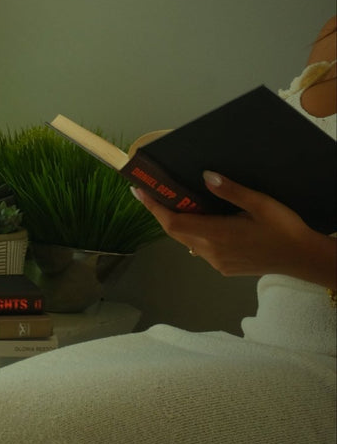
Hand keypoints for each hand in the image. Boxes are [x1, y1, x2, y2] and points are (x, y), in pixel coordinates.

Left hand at [132, 172, 335, 287]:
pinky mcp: (223, 267)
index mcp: (218, 234)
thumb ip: (231, 190)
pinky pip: (198, 247)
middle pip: (174, 231)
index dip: (154, 208)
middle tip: (148, 192)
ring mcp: (216, 262)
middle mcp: (212, 251)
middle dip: (160, 211)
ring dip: (176, 222)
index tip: (140, 192)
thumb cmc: (283, 228)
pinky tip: (197, 219)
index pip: (173, 222)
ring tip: (170, 201)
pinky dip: (191, 232)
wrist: (303, 258)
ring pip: (186, 240)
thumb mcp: (260, 203)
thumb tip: (205, 176)